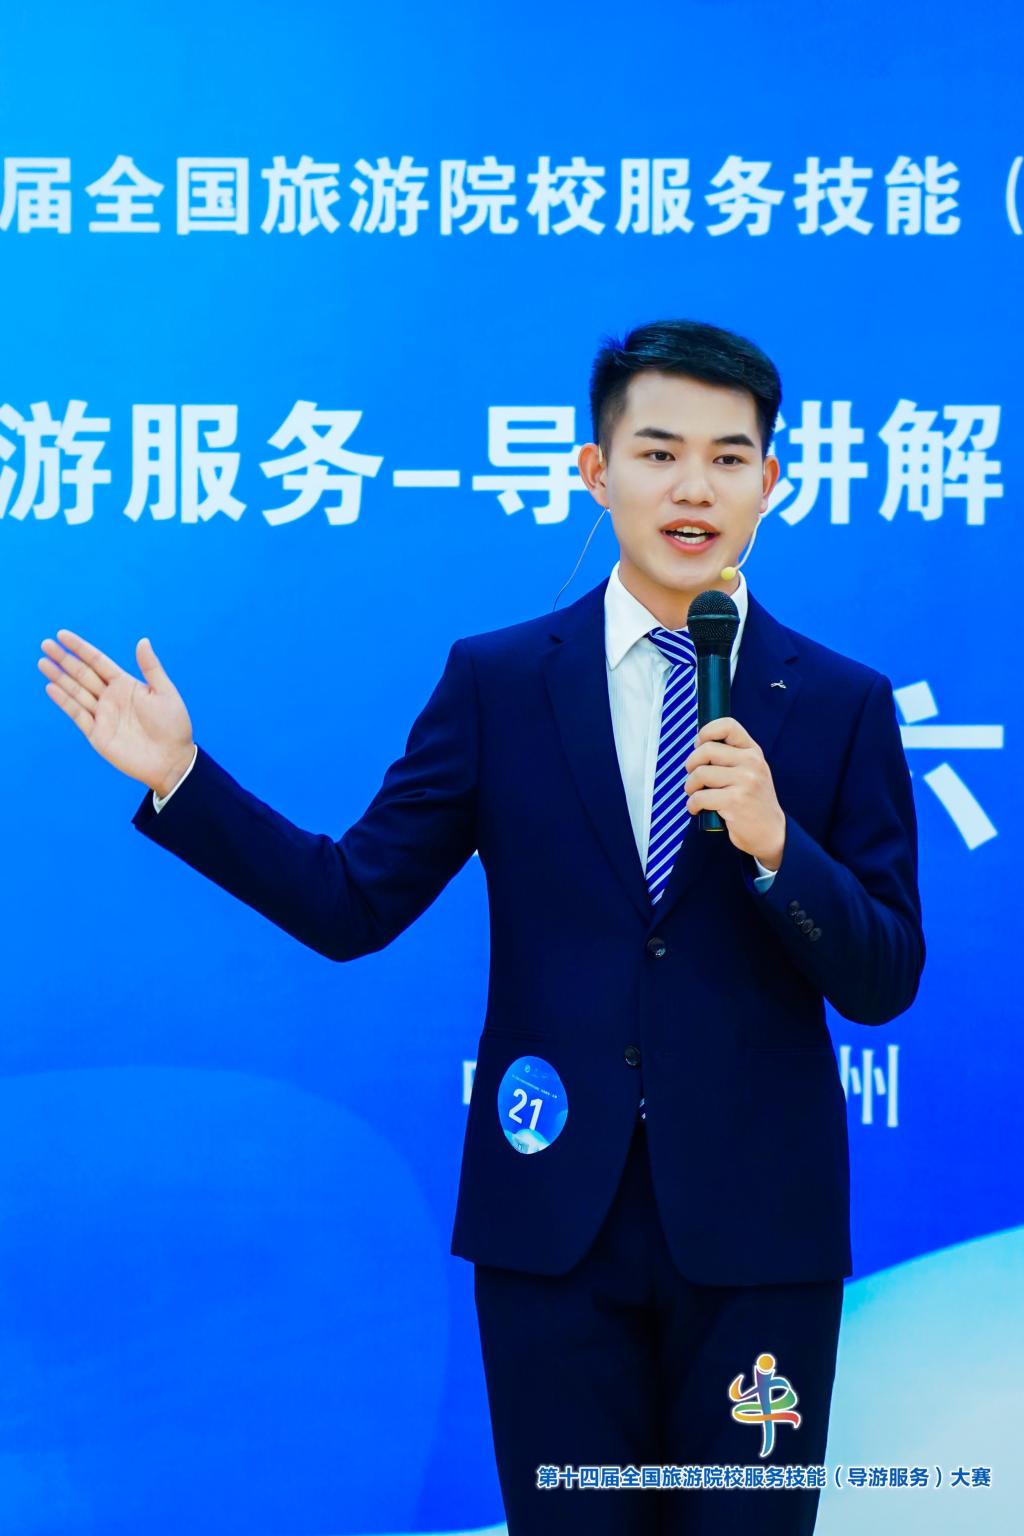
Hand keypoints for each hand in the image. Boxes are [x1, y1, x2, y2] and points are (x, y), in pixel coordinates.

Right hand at [39, 631, 194, 796]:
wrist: (171, 760)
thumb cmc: (174, 726)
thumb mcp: (165, 692)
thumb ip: (151, 667)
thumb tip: (142, 640)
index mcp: (126, 685)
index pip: (98, 662)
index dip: (80, 648)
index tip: (62, 635)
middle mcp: (111, 698)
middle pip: (82, 674)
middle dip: (64, 660)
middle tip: (45, 644)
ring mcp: (102, 715)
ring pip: (75, 692)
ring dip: (59, 678)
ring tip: (42, 662)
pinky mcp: (97, 734)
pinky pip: (77, 714)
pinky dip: (64, 701)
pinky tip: (51, 688)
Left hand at [683, 716, 785, 868]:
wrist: (771, 832)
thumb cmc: (753, 801)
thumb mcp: (750, 771)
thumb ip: (730, 757)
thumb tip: (698, 744)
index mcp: (753, 752)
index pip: (728, 725)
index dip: (706, 732)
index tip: (699, 746)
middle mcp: (751, 763)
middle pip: (706, 750)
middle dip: (691, 764)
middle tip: (693, 778)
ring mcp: (745, 781)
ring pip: (700, 774)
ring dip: (690, 787)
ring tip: (695, 795)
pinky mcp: (735, 801)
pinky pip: (700, 796)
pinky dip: (692, 804)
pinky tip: (697, 809)